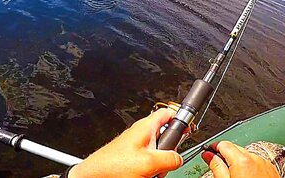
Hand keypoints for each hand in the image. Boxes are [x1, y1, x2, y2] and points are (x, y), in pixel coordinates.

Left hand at [68, 108, 182, 177]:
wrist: (95, 177)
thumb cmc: (113, 166)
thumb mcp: (150, 162)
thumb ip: (170, 158)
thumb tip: (179, 158)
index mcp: (146, 126)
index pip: (168, 113)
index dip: (180, 118)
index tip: (189, 126)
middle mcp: (141, 133)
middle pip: (166, 137)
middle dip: (170, 150)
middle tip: (165, 161)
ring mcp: (137, 146)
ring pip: (159, 152)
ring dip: (160, 164)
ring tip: (151, 172)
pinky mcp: (132, 157)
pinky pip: (149, 162)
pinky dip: (151, 169)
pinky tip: (145, 176)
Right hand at [201, 141, 279, 177]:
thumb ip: (216, 167)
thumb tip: (208, 156)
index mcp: (242, 161)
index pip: (223, 144)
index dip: (213, 148)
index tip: (208, 153)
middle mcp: (255, 159)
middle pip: (235, 148)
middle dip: (225, 154)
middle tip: (218, 165)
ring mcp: (264, 164)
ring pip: (246, 155)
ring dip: (238, 161)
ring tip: (233, 176)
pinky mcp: (270, 170)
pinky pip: (256, 162)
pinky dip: (249, 166)